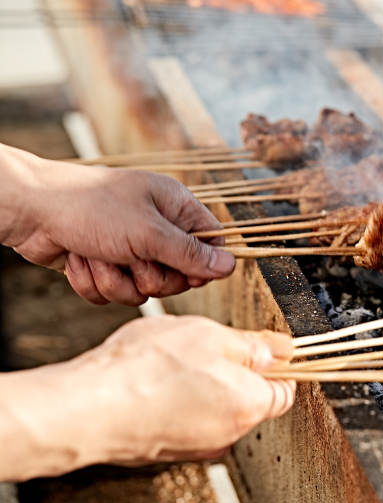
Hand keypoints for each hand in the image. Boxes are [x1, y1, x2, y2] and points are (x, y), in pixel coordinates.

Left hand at [0, 144, 234, 304]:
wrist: (30, 212)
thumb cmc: (90, 208)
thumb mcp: (148, 232)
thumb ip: (191, 254)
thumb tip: (231, 266)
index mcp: (175, 207)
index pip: (211, 243)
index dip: (202, 266)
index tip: (186, 274)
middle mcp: (156, 227)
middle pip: (178, 275)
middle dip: (151, 276)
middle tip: (133, 261)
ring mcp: (129, 248)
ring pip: (144, 290)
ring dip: (117, 281)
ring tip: (98, 256)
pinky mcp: (105, 265)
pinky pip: (115, 293)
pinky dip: (95, 283)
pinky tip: (80, 261)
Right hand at [0, 316, 294, 480]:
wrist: (87, 408)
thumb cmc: (148, 369)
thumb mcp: (213, 336)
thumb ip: (255, 345)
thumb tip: (285, 349)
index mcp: (250, 405)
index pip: (285, 389)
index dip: (276, 364)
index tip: (261, 347)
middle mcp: (228, 434)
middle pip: (248, 396)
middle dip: (233, 368)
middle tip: (204, 344)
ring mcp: (196, 445)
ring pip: (214, 405)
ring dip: (202, 381)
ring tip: (171, 359)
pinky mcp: (166, 449)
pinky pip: (185, 417)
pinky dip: (177, 398)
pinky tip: (154, 379)